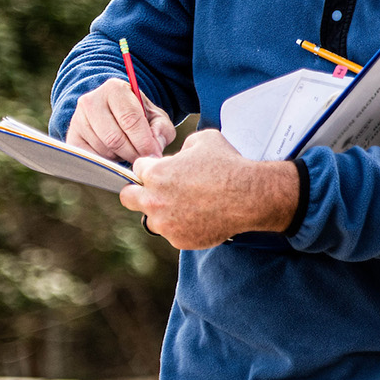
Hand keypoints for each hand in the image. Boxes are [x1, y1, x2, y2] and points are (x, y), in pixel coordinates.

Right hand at [68, 77, 175, 161]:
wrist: (110, 110)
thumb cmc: (137, 114)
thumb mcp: (155, 116)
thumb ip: (161, 129)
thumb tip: (154, 148)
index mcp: (115, 89)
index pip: (130, 120)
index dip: (144, 142)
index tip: (154, 155)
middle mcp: (91, 101)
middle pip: (115, 138)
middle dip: (133, 153)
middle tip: (144, 160)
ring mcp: (77, 119)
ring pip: (103, 149)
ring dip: (121, 157)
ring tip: (130, 152)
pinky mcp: (71, 136)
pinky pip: (91, 157)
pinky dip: (107, 161)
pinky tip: (116, 155)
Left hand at [120, 129, 299, 249]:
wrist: (251, 196)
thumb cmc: (230, 165)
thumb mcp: (205, 140)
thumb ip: (183, 147)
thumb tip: (180, 155)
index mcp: (156, 174)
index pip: (137, 168)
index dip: (151, 167)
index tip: (162, 170)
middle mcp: (154, 200)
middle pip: (128, 197)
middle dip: (138, 192)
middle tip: (157, 191)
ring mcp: (166, 224)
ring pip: (152, 218)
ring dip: (163, 212)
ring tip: (188, 205)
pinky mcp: (179, 240)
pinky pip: (173, 233)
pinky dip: (184, 227)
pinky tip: (202, 217)